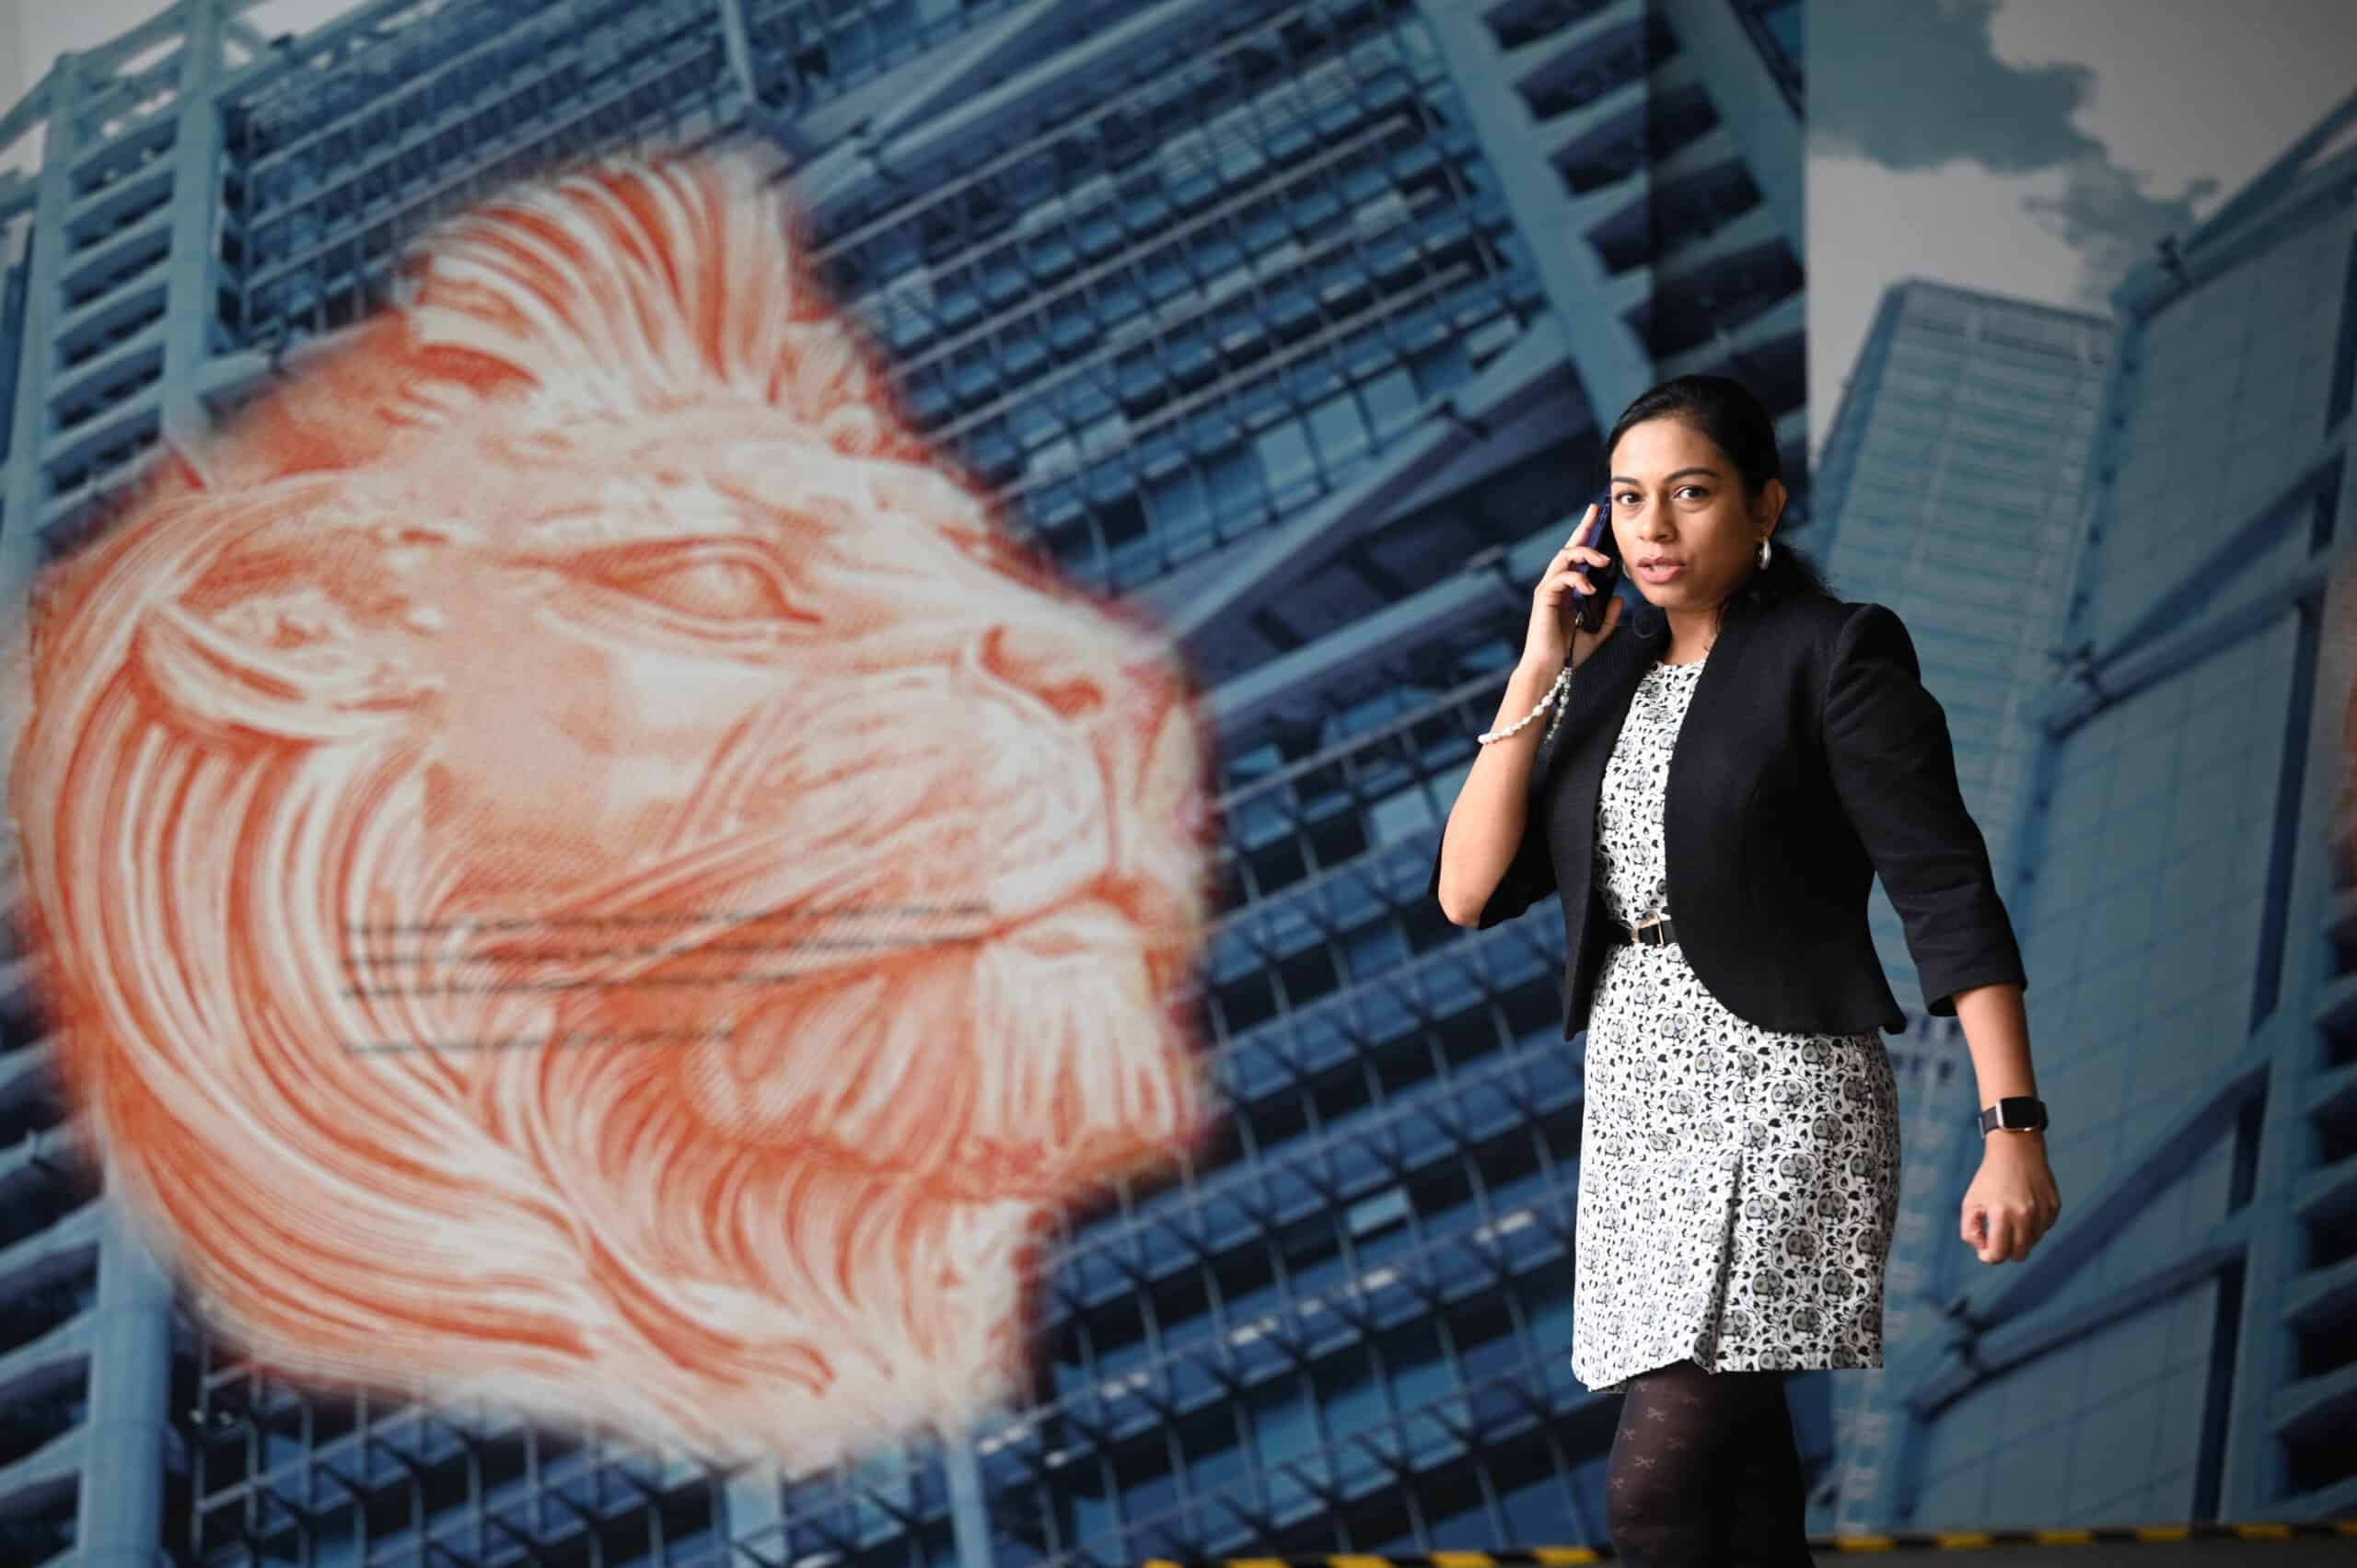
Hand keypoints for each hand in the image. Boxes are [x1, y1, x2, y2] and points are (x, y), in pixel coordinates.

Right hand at [1525, 503, 1622, 672]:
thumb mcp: (1596, 631)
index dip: (1585, 533)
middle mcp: (1555, 585)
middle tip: (1597, 514)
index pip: (1576, 556)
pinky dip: (1577, 580)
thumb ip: (1607, 616)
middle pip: (1568, 548)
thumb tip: (1619, 598)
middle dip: (1583, 529)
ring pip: (1563, 558)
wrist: (1550, 669)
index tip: (1596, 514)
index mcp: (1567, 589)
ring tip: (1604, 562)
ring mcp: (1548, 590)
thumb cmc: (1567, 652)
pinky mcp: (1544, 598)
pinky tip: (1589, 589)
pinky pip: (1560, 578)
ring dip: (1585, 555)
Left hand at [1960, 1133, 2059, 1263]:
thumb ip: (1970, 1231)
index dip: (1989, 1257)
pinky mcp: (2054, 1207)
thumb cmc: (1988, 1179)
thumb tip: (1985, 1252)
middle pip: (2018, 1254)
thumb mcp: (1970, 1203)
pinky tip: (2024, 1208)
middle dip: (2005, 1251)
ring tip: (2009, 1216)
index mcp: (2001, 1213)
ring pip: (2032, 1242)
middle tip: (1996, 1236)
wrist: (2015, 1150)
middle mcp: (2025, 1214)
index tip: (1984, 1251)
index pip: (1999, 1254)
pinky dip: (2033, 1226)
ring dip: (2020, 1237)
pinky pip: (2044, 1229)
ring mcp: (2043, 1211)